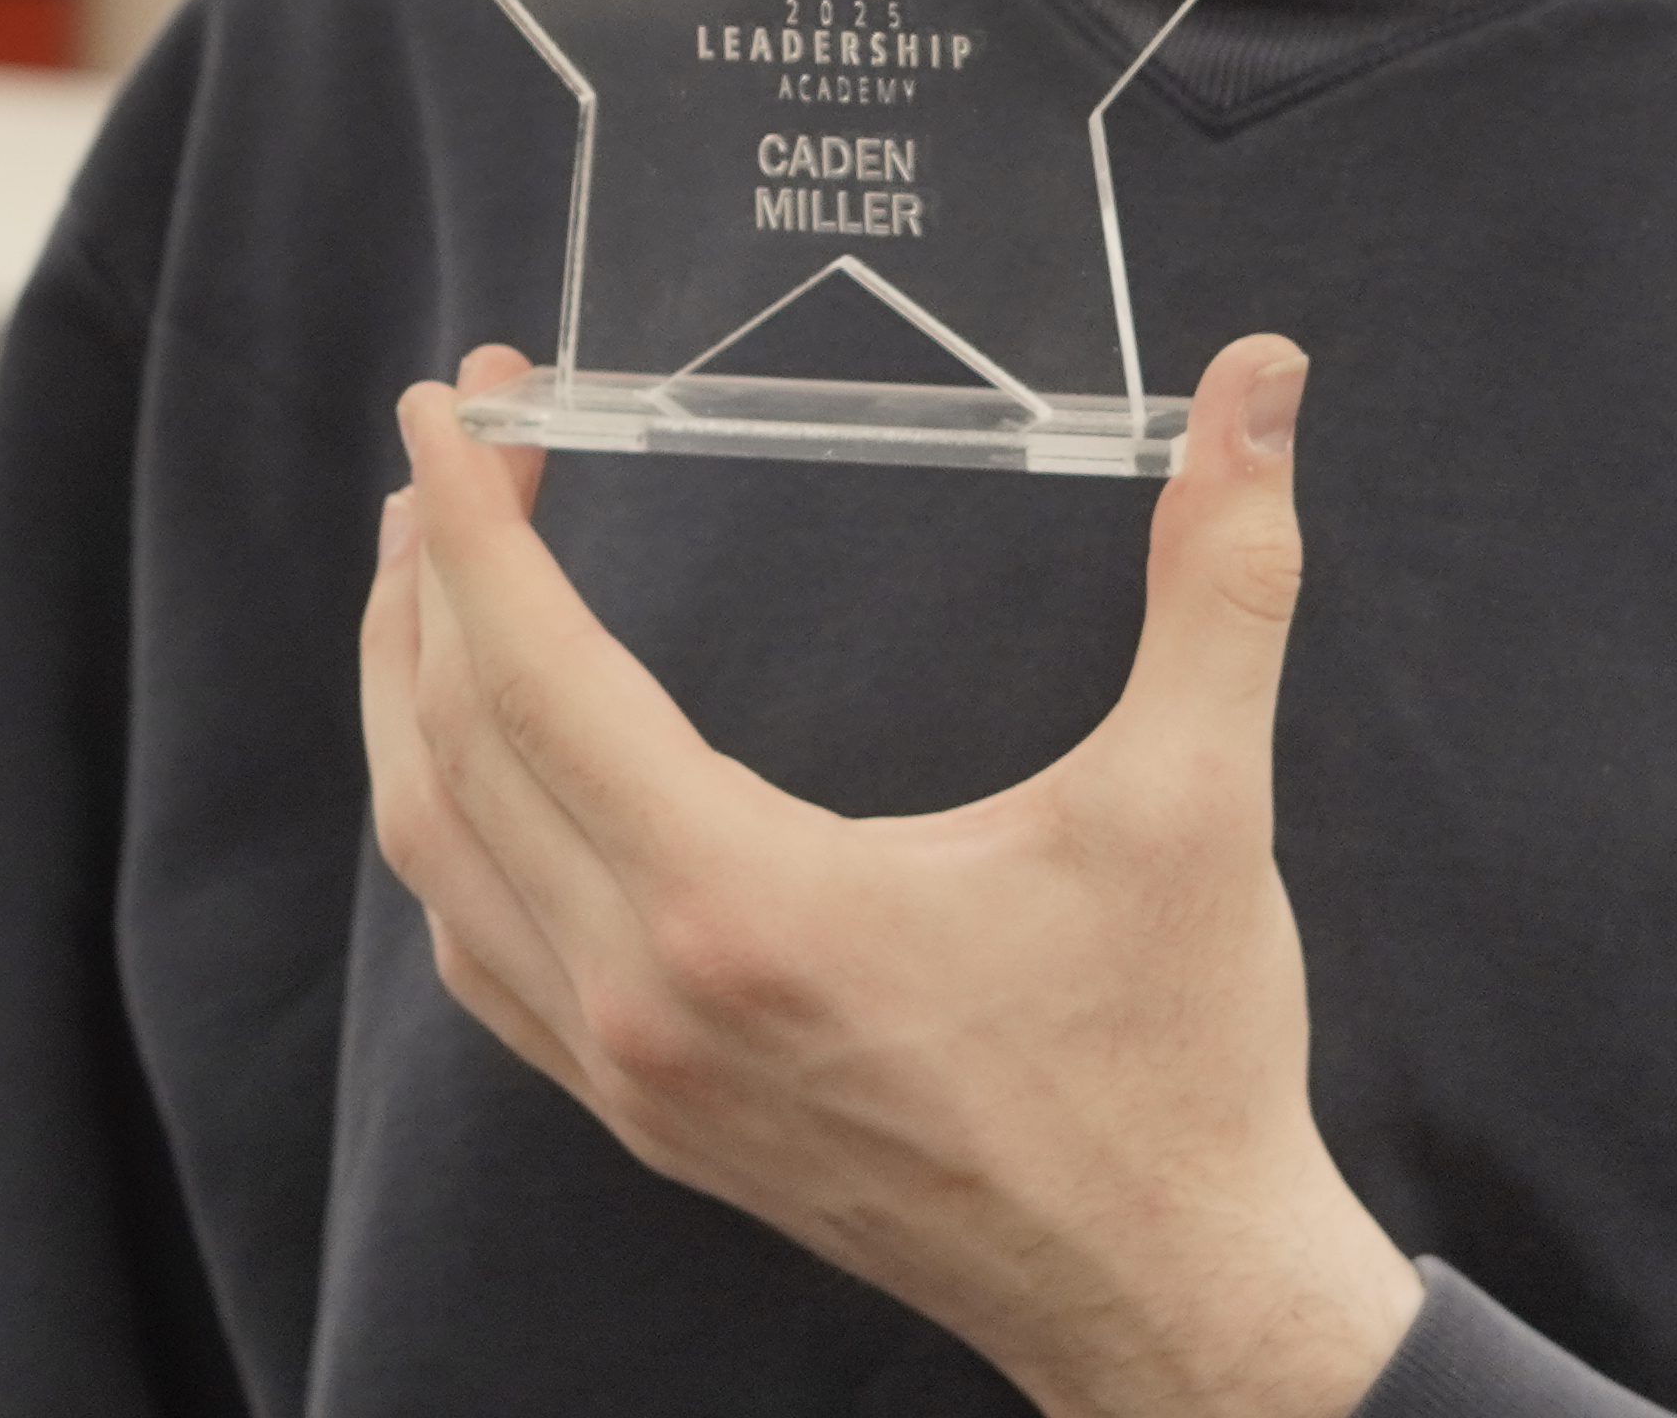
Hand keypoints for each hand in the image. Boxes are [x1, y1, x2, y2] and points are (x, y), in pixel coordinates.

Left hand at [355, 335, 1420, 1417]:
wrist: (1171, 1296)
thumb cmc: (1179, 1063)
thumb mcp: (1202, 803)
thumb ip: (1223, 574)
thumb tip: (1264, 381)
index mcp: (749, 907)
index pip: (537, 678)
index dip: (478, 528)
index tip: (452, 408)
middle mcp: (654, 998)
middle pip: (453, 756)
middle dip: (427, 584)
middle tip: (445, 451)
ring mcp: (638, 1076)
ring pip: (443, 863)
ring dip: (412, 707)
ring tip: (428, 579)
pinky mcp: (654, 1119)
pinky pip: (487, 960)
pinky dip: (455, 836)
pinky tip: (485, 768)